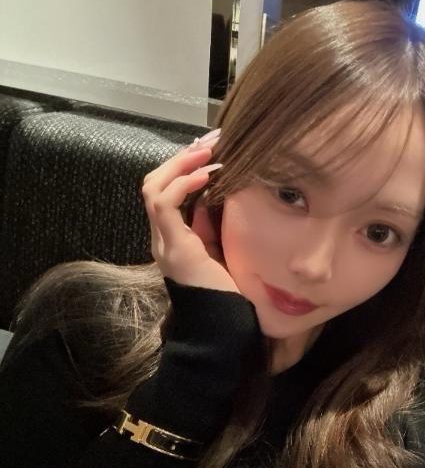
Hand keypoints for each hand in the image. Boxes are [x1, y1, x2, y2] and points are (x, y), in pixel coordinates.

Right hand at [141, 130, 239, 293]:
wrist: (224, 326)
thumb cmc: (228, 293)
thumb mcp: (220, 250)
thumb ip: (209, 226)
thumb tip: (211, 197)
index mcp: (172, 238)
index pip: (164, 191)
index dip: (182, 166)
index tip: (209, 149)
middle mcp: (162, 238)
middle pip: (153, 184)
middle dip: (179, 158)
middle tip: (209, 141)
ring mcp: (164, 242)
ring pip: (153, 189)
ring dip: (179, 164)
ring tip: (205, 151)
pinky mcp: (174, 248)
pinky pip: (164, 205)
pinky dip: (183, 184)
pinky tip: (206, 173)